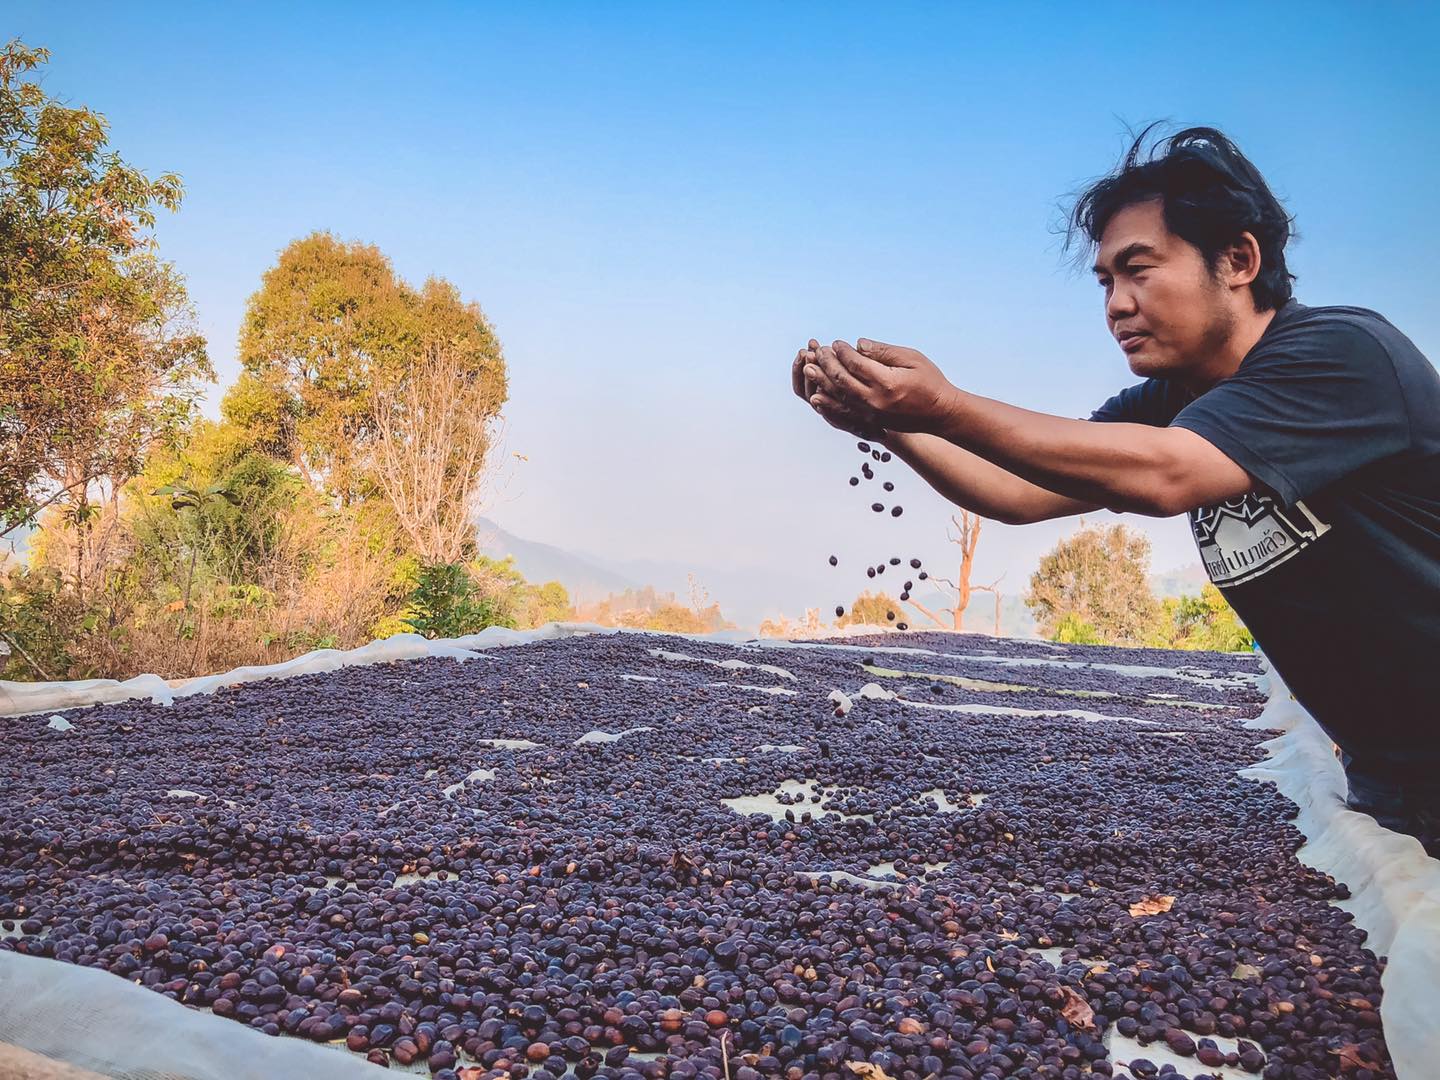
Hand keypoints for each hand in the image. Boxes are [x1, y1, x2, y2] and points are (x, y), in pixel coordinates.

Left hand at [805, 338, 957, 434]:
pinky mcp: (870, 422)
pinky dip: (828, 404)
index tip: (836, 343)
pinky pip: (843, 413)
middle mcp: (875, 400)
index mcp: (887, 382)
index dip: (842, 352)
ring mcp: (871, 414)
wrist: (941, 414)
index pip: (855, 363)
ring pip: (838, 397)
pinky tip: (816, 397)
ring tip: (808, 369)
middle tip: (816, 351)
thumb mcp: (912, 358)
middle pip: (842, 380)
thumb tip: (858, 344)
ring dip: (821, 382)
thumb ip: (883, 351)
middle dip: (827, 364)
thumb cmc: (930, 381)